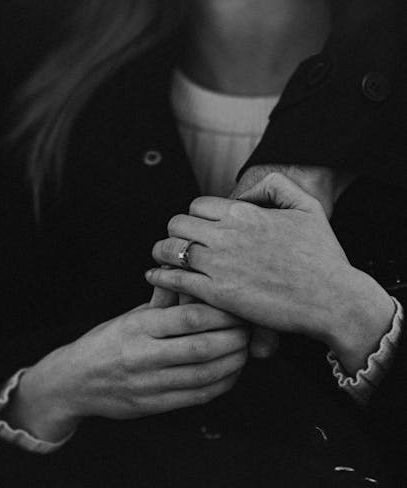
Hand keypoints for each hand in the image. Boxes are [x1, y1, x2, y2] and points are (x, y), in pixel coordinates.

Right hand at [4, 302, 249, 442]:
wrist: (72, 382)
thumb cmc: (105, 343)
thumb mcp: (129, 316)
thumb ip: (162, 301)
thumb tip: (190, 274)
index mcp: (137, 327)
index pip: (189, 318)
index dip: (222, 313)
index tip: (239, 308)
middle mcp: (142, 356)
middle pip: (202, 348)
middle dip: (234, 338)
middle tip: (249, 329)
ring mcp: (147, 384)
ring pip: (204, 375)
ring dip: (233, 362)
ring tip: (245, 350)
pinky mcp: (152, 405)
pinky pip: (197, 397)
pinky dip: (221, 384)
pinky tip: (231, 372)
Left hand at [148, 173, 394, 372]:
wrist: (332, 299)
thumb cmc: (324, 257)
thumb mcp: (308, 207)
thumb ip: (276, 188)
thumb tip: (246, 194)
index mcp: (245, 212)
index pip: (198, 205)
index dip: (196, 216)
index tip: (197, 228)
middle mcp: (227, 235)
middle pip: (178, 223)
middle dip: (177, 232)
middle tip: (178, 242)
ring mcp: (219, 264)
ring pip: (171, 248)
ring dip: (163, 251)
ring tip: (163, 257)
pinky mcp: (216, 293)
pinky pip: (175, 278)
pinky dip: (160, 276)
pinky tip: (155, 277)